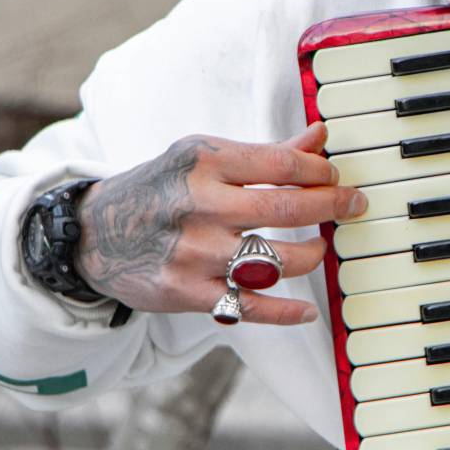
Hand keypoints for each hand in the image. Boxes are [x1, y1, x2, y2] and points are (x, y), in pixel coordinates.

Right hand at [75, 123, 363, 323]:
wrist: (95, 234)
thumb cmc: (162, 190)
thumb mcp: (202, 158)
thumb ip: (265, 154)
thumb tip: (321, 136)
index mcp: (204, 161)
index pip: (282, 164)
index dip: (321, 171)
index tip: (336, 176)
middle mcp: (200, 205)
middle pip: (287, 209)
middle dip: (333, 206)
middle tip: (354, 206)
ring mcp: (195, 252)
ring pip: (276, 262)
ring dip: (312, 255)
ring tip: (321, 248)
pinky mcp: (188, 292)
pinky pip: (250, 307)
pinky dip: (285, 312)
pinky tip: (308, 310)